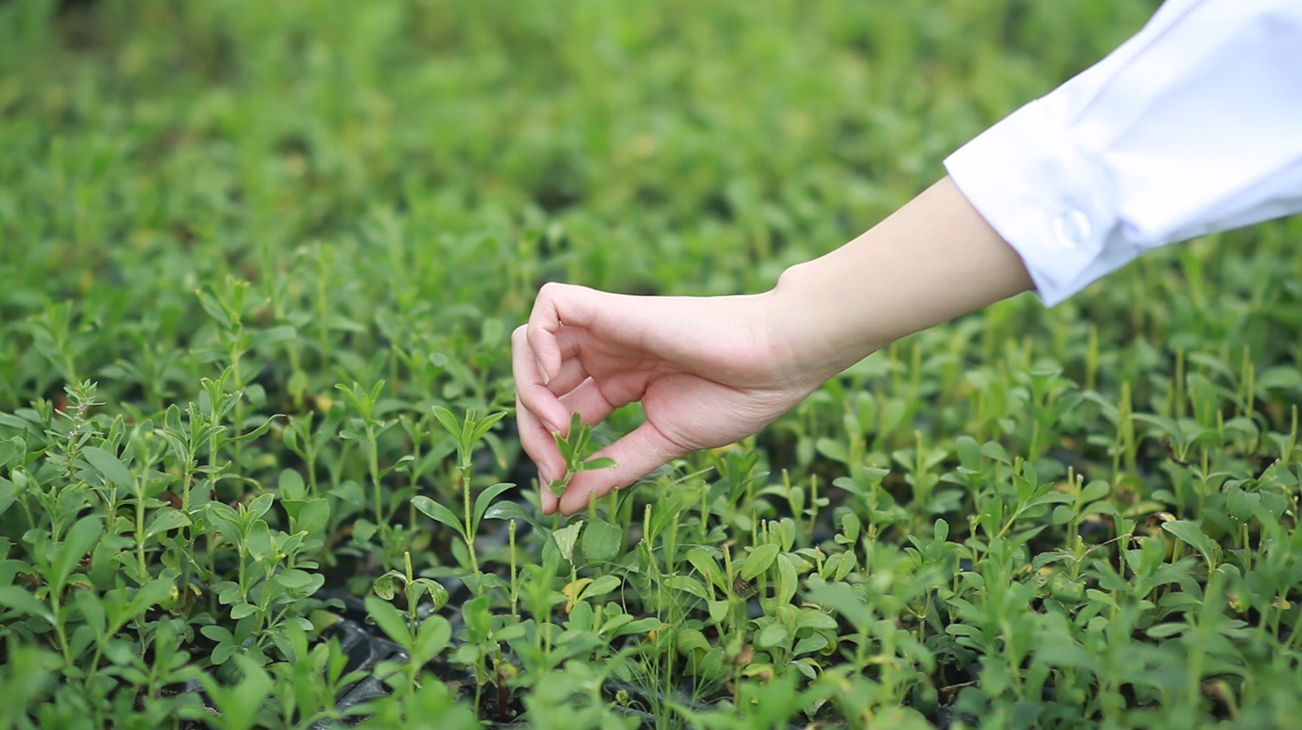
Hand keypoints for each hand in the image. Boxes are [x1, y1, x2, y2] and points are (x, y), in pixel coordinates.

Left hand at [512, 283, 825, 514]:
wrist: (775, 361)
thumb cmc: (735, 398)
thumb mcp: (661, 442)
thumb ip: (610, 469)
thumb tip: (560, 506)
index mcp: (619, 381)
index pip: (558, 412)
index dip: (547, 452)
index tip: (557, 493)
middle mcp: (605, 352)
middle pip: (535, 382)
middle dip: (532, 430)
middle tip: (556, 467)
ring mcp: (606, 328)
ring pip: (529, 342)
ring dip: (526, 388)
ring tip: (557, 423)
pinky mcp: (612, 307)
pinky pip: (550, 304)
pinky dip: (538, 340)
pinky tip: (558, 375)